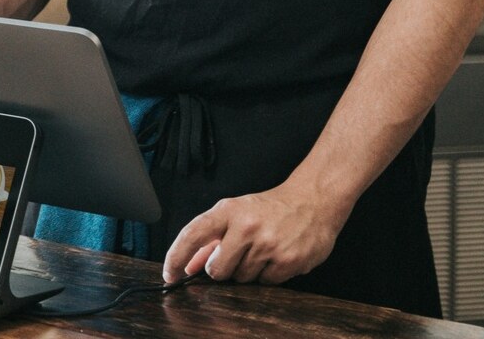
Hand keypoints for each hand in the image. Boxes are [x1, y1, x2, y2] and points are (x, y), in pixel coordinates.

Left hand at [161, 180, 349, 285]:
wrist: (313, 201)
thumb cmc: (269, 208)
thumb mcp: (235, 214)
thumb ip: (210, 240)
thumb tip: (188, 266)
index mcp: (228, 211)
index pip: (192, 235)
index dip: (176, 257)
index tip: (169, 274)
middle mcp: (246, 227)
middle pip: (217, 269)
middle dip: (221, 269)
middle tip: (237, 254)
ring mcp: (268, 245)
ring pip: (242, 278)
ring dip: (248, 271)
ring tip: (262, 250)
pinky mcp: (289, 261)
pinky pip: (266, 283)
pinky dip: (268, 275)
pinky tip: (277, 256)